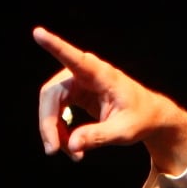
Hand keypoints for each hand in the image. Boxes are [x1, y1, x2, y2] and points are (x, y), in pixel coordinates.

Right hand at [33, 26, 186, 178]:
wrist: (148, 116)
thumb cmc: (140, 118)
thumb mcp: (123, 132)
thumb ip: (98, 137)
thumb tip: (72, 145)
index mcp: (101, 74)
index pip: (74, 58)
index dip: (54, 46)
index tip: (38, 33)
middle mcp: (85, 73)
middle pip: (51, 93)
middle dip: (48, 122)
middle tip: (53, 151)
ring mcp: (77, 82)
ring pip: (50, 103)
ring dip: (53, 129)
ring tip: (72, 154)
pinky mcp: (75, 93)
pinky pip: (56, 110)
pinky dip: (59, 130)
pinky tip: (72, 146)